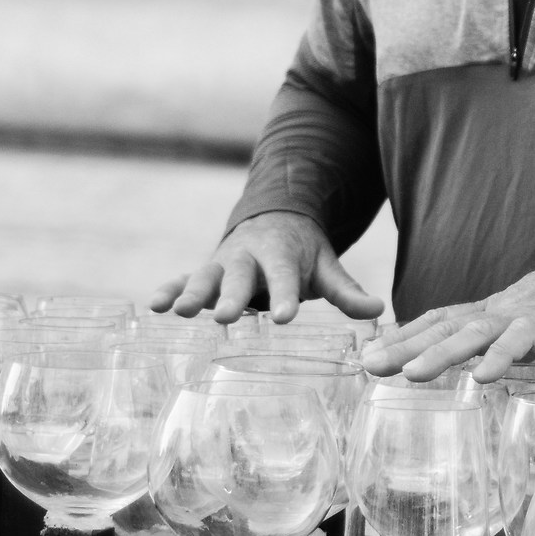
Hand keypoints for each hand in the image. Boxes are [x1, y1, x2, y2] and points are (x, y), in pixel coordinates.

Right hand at [149, 211, 384, 325]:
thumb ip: (346, 290)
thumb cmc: (301, 251)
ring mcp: (222, 262)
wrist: (272, 217)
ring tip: (181, 311)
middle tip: (225, 318)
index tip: (284, 318)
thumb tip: (379, 310)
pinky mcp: (205, 270)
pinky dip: (168, 289)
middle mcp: (248, 256)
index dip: (285, 296)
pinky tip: (155, 305)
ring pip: (206, 276)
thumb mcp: (325, 264)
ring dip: (192, 293)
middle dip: (232, 297)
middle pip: (240, 277)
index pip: (284, 277)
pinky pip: (182, 278)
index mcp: (280, 253)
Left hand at [362, 252, 534, 382]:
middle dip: (403, 347)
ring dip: (440, 353)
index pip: (431, 323)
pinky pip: (520, 343)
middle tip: (370, 365)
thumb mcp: (508, 332)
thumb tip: (448, 367)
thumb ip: (480, 347)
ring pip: (472, 334)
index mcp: (478, 316)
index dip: (399, 337)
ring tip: (411, 373)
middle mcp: (490, 314)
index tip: (367, 355)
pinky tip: (484, 377)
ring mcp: (516, 319)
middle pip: (440, 328)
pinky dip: (500, 358)